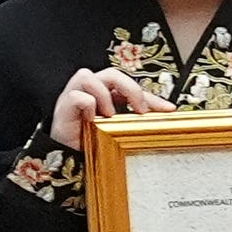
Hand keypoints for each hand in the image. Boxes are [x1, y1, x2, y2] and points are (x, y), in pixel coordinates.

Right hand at [49, 65, 172, 151]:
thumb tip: (167, 114)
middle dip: (130, 89)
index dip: (150, 97)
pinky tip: (91, 120)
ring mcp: (74, 95)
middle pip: (111, 73)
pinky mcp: (63, 105)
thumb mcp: (120, 129)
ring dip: (103, 95)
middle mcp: (90, 90)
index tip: (168, 110)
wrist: (68, 158)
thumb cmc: (93, 142)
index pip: (130, 87)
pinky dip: (87, 105)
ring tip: (108, 115)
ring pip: (88, 76)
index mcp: (105, 94)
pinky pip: (77, 96)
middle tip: (139, 110)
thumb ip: (137, 120)